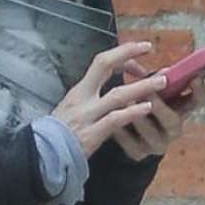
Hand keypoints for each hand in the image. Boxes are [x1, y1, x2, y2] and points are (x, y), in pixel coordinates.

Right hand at [52, 41, 168, 157]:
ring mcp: (87, 115)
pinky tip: (147, 108)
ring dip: (142, 87)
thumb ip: (90, 100)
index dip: (121, 54)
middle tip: (148, 47)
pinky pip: (115, 120)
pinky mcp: (91, 134)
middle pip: (104, 65)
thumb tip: (111, 93)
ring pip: (117, 95)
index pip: (101, 62)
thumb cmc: (57, 135)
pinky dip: (132, 113)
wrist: (42, 156)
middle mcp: (82, 98)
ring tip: (162, 82)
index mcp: (79, 91)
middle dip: (127, 53)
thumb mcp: (71, 109)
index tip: (138, 53)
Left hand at [111, 59, 202, 162]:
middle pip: (174, 122)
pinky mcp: (138, 154)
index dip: (200, 90)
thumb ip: (162, 81)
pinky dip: (120, 130)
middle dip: (160, 107)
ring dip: (138, 117)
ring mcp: (157, 144)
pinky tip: (111, 117)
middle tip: (148, 93)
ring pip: (150, 133)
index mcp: (183, 110)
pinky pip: (129, 143)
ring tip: (125, 103)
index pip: (199, 101)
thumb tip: (165, 71)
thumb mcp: (158, 90)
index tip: (194, 76)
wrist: (131, 132)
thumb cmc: (146, 101)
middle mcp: (174, 130)